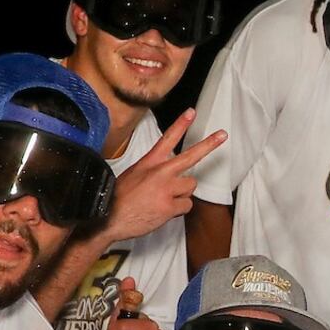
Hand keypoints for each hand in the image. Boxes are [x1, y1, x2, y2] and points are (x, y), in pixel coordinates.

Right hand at [103, 114, 223, 242]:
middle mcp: (160, 172)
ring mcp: (166, 188)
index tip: (192, 112)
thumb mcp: (133, 175)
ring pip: (190, 186)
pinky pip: (186, 205)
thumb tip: (170, 179)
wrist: (107, 217)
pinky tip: (163, 211)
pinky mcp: (170, 205)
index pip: (167, 139)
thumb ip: (153, 172)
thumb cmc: (118, 198)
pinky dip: (178, 210)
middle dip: (209, 145)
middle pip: (191, 156)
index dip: (181, 124)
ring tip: (163, 200)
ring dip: (182, 193)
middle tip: (222, 135)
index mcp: (149, 162)